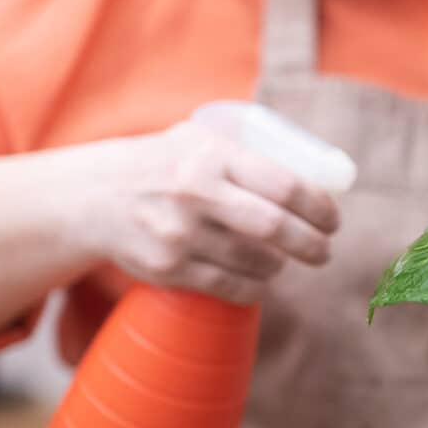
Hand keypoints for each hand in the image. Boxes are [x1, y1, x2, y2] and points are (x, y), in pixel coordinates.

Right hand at [71, 121, 339, 303]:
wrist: (94, 196)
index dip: (319, 208)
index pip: (285, 185)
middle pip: (275, 228)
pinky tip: (260, 280)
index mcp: (213, 156)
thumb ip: (252, 152)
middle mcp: (195, 192)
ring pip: (257, 263)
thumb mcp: (203, 140)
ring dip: (280, 266)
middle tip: (324, 251)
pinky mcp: (167, 268)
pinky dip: (255, 287)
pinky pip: (231, 287)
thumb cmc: (167, 165)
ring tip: (284, 260)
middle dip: (312, 245)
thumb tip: (323, 173)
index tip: (333, 221)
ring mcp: (179, 233)